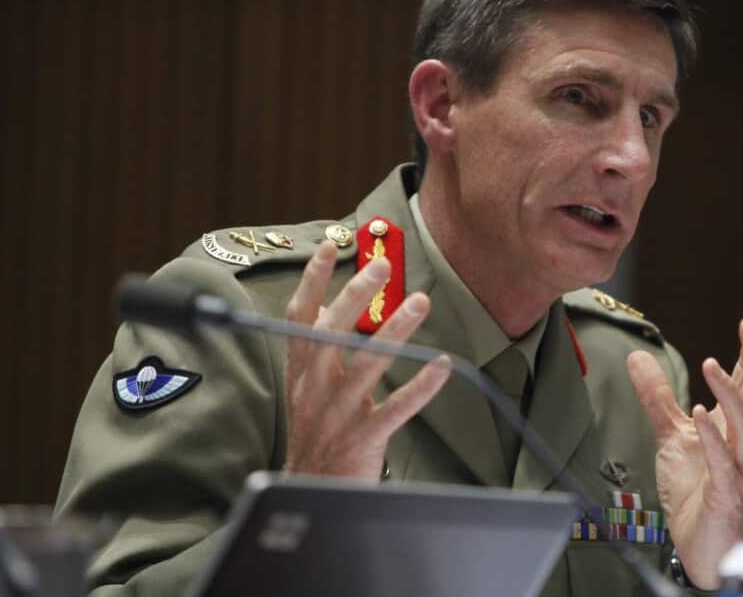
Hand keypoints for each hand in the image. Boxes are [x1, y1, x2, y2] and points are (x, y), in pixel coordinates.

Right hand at [282, 241, 450, 478]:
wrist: (309, 495)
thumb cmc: (316, 440)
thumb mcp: (308, 394)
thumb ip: (320, 357)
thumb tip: (332, 312)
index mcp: (300, 375)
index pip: (300, 319)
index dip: (313, 281)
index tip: (329, 246)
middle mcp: (314, 390)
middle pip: (331, 332)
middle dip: (356, 295)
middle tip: (381, 264)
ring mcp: (337, 415)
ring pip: (366, 364)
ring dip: (394, 330)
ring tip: (419, 301)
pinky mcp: (362, 439)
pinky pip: (395, 409)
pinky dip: (420, 386)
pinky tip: (442, 365)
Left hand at [626, 296, 742, 589]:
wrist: (698, 545)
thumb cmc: (694, 490)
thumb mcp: (670, 435)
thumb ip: (658, 398)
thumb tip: (637, 357)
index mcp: (735, 424)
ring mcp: (738, 467)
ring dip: (731, 392)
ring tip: (712, 363)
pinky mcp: (724, 494)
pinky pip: (723, 462)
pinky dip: (712, 437)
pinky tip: (699, 414)